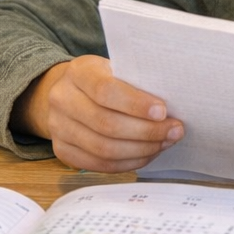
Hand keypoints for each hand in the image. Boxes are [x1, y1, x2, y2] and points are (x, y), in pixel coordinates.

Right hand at [12, 55, 184, 171]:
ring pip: (103, 149)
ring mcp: (58, 127)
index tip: (163, 111)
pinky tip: (148, 154)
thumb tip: (173, 105)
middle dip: (146, 131)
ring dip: (141, 150)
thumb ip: (136, 82)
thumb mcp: (116, 68)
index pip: (105, 91)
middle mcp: (62, 99)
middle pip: (106, 124)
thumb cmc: (104, 78)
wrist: (69, 92)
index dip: (136, 104)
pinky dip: (128, 162)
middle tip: (174, 131)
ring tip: (165, 142)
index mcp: (78, 72)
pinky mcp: (62, 151)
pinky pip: (98, 165)